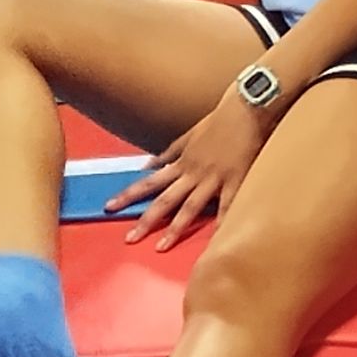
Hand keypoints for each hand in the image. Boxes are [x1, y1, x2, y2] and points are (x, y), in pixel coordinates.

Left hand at [105, 90, 270, 248]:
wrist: (246, 108)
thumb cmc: (219, 120)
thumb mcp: (189, 135)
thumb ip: (170, 152)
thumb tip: (149, 165)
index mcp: (181, 163)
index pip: (148, 182)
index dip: (128, 195)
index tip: (110, 207)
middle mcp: (193, 173)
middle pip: (164, 200)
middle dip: (145, 220)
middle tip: (128, 239)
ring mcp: (213, 178)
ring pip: (190, 207)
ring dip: (174, 228)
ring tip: (161, 247)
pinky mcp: (236, 180)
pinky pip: (227, 206)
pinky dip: (222, 223)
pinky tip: (215, 242)